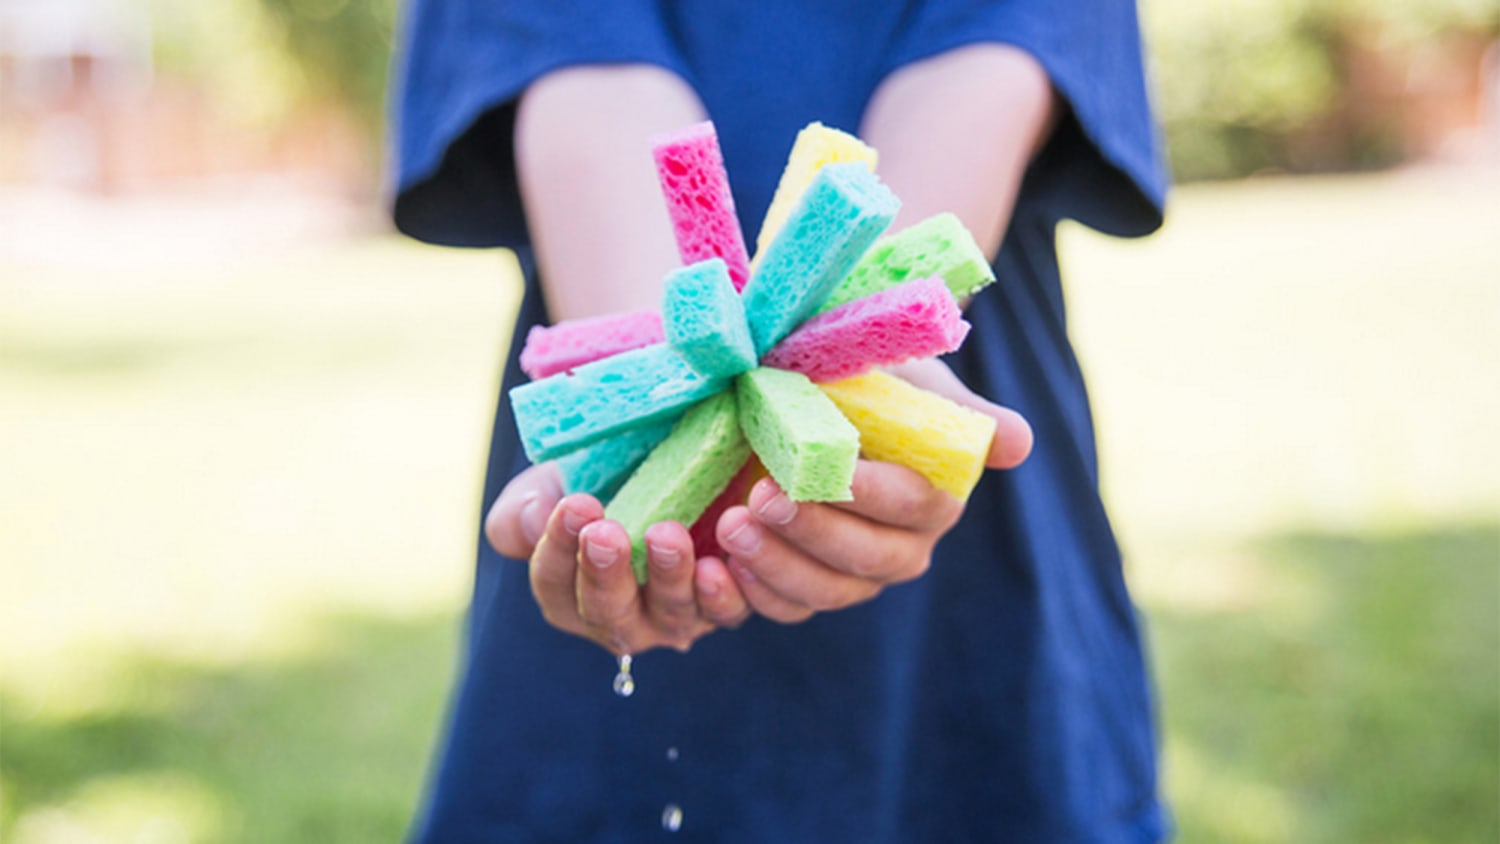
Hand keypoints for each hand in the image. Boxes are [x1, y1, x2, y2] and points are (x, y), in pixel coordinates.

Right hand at [484, 463, 751, 654]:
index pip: (554, 582)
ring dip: (667, 578)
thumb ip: (525, 508)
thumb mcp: (553, 485)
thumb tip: (533, 520)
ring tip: (666, 536)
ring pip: (669, 615)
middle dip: (605, 574)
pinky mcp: (720, 606)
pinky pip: (724, 611)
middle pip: (607, 613)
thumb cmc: (597, 482)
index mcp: (568, 595)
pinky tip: (717, 565)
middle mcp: (619, 620)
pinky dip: (721, 594)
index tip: (575, 505)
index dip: (559, 547)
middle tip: (606, 533)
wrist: (668, 468)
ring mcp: (672, 619)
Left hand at [711, 359, 1031, 621]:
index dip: (871, 495)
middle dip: (814, 533)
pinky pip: (784, 607)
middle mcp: (902, 548)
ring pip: (825, 593)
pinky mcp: (803, 589)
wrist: (811, 392)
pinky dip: (751, 594)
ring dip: (777, 566)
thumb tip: (1018, 444)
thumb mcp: (914, 381)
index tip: (826, 472)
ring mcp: (852, 576)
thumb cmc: (869, 381)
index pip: (912, 506)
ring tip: (731, 528)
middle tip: (764, 497)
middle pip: (868, 560)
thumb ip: (964, 412)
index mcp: (936, 499)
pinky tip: (718, 568)